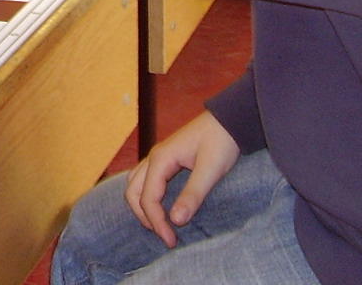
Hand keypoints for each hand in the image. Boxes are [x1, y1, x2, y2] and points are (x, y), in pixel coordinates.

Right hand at [124, 109, 240, 247]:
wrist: (229, 119)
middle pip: (133, 192)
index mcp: (161, 159)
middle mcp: (154, 157)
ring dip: (143, 207)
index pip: (148, 198)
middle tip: (166, 236)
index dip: (156, 222)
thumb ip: (193, 194)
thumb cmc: (221, 141)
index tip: (171, 241)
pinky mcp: (166, 158)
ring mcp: (158, 157)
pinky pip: (145, 179)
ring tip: (161, 225)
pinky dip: (147, 196)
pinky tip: (162, 207)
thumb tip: (175, 220)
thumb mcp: (211, 169)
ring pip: (136, 184)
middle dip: (145, 217)